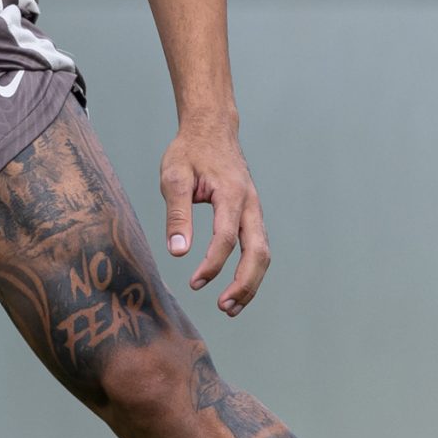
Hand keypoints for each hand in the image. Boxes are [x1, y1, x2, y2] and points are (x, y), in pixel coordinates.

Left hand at [163, 119, 269, 314]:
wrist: (212, 130)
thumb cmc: (189, 152)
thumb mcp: (174, 176)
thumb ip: (177, 214)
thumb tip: (177, 252)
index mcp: (231, 194)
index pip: (226, 238)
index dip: (212, 264)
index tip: (195, 283)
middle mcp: (250, 205)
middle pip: (258, 252)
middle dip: (244, 283)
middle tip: (224, 307)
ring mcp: (255, 210)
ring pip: (263, 253)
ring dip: (250, 282)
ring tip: (230, 307)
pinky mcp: (252, 215)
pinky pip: (257, 247)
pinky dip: (250, 270)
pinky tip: (235, 287)